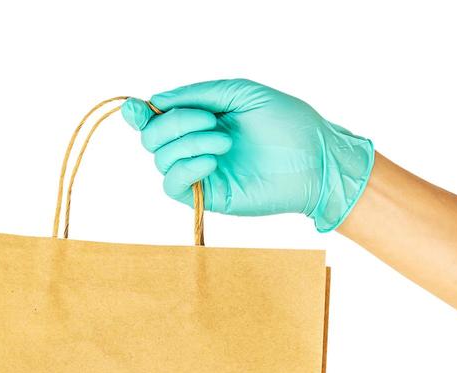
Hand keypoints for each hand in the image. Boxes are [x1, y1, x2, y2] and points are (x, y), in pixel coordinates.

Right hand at [119, 79, 374, 232]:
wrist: (317, 159)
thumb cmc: (289, 124)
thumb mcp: (242, 93)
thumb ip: (199, 94)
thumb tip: (155, 102)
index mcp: (202, 119)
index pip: (156, 118)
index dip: (140, 113)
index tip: (139, 108)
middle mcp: (196, 144)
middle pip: (151, 137)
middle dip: (173, 123)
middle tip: (212, 120)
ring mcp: (200, 171)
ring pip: (160, 159)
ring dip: (189, 142)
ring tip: (225, 142)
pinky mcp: (207, 195)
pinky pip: (172, 184)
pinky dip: (186, 167)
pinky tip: (213, 160)